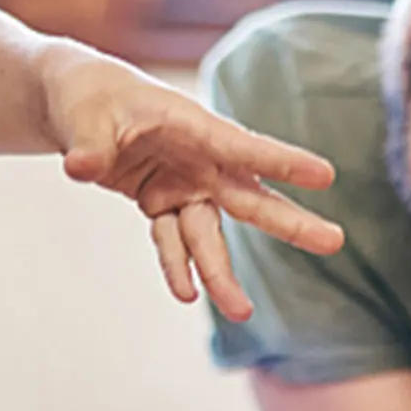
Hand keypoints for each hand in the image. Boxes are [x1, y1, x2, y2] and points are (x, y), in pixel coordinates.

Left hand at [45, 44, 344, 319]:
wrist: (75, 104)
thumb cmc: (87, 97)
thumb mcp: (82, 117)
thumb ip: (88, 145)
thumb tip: (80, 168)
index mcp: (190, 126)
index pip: (242, 147)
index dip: (281, 161)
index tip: (325, 175)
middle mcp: (198, 161)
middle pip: (249, 198)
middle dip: (290, 223)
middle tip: (335, 242)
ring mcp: (183, 186)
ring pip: (210, 235)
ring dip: (221, 274)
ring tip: (240, 313)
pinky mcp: (163, 205)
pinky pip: (172, 241)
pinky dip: (176, 267)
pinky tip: (186, 294)